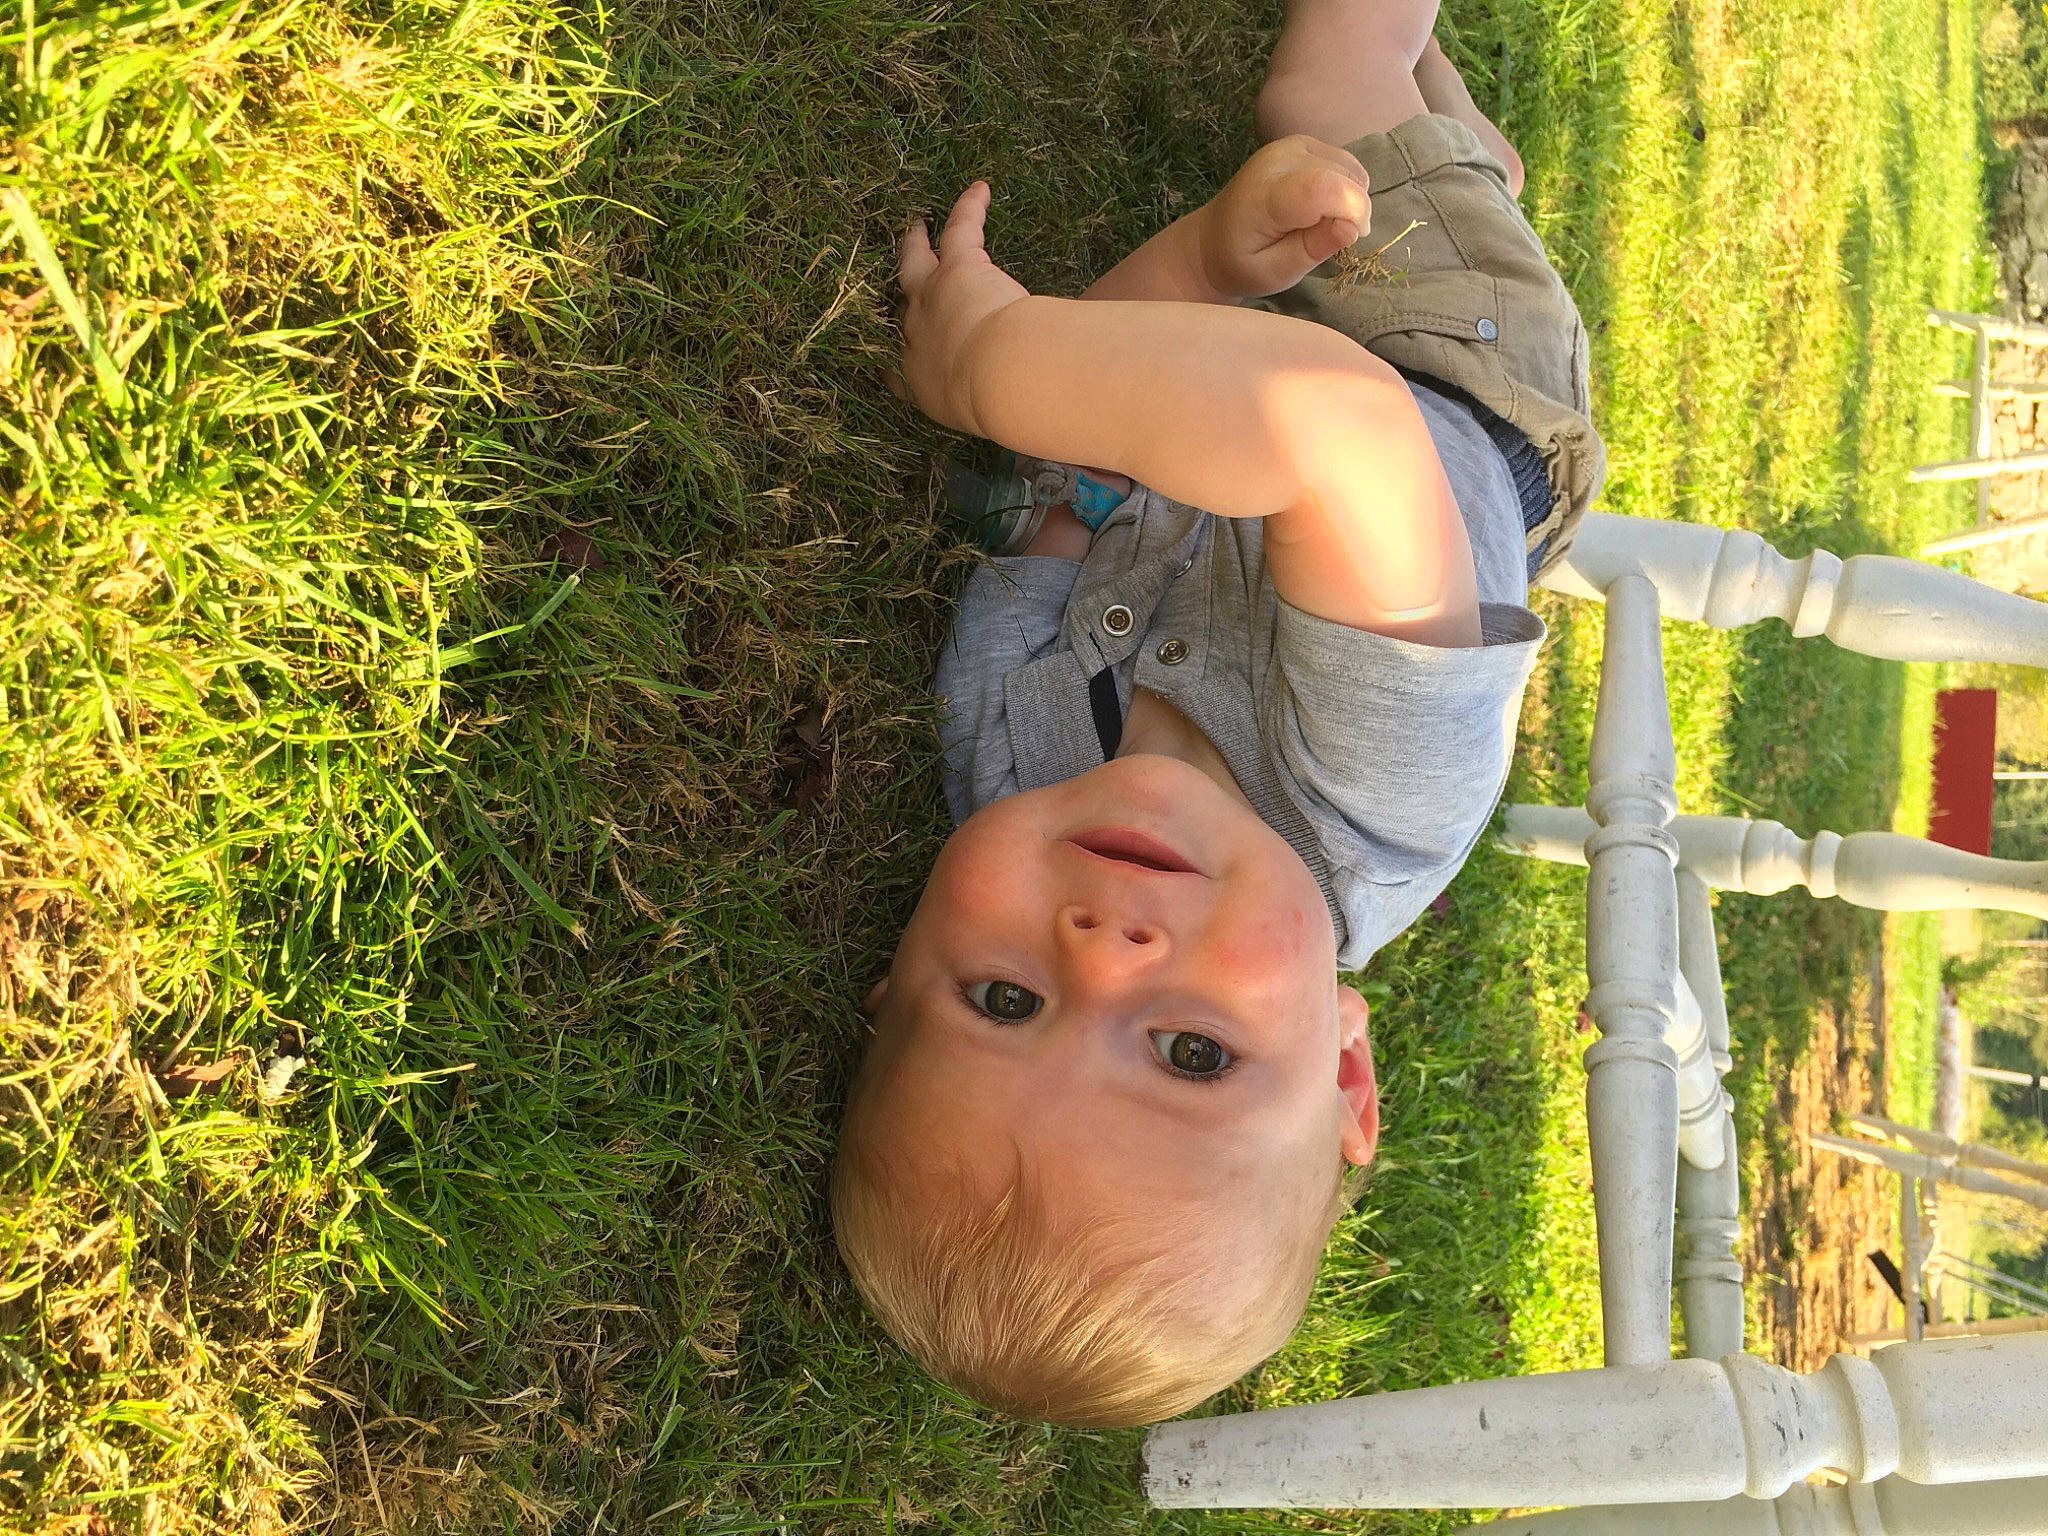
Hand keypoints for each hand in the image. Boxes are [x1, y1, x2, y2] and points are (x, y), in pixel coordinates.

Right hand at [895, 181, 1030, 435]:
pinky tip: (980, 189)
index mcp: (920, 383)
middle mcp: (915, 338)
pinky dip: (969, 207)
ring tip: (915, 223)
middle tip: (900, 279)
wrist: (998, 377)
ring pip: (914, 261)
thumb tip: (1022, 421)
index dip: (894, 359)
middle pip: (900, 308)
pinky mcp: (956, 267)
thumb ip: (992, 413)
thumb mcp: (985, 419)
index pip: (897, 371)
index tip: (891, 357)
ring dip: (914, 242)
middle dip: (901, 294)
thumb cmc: (995, 407)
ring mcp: (930, 297)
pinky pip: (958, 228)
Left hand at [1195, 135, 1372, 299]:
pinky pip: (1343, 161)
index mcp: (1265, 195)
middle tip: (1328, 239)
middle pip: (1343, 178)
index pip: (1324, 188)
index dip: (1353, 211)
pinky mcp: (1301, 143)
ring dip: (1349, 199)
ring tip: (1321, 223)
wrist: (1213, 240)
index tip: (1350, 238)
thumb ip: (1312, 249)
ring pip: (1348, 168)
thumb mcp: (1275, 273)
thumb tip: (1353, 227)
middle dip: (1352, 212)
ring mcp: (1290, 146)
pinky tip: (1323, 206)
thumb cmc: (1243, 263)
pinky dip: (1345, 186)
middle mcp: (1278, 159)